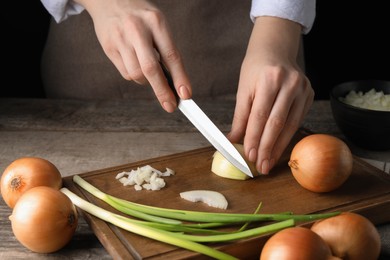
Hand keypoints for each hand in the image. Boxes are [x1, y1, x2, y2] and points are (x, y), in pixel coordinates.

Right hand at [75, 0, 191, 111]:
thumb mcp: (158, 24)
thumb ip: (166, 49)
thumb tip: (175, 83)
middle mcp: (137, 30)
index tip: (186, 95)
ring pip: (136, 75)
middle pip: (150, 69)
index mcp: (156, 22)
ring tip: (148, 71)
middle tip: (170, 105)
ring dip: (146, 81)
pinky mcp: (108, 48)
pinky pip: (125, 73)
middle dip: (162, 91)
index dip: (180, 78)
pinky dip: (134, 76)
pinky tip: (135, 63)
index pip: (171, 55)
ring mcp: (121, 39)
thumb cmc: (140, 16)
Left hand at [228, 17, 313, 173]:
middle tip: (260, 166)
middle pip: (277, 123)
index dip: (254, 137)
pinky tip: (278, 148)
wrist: (276, 50)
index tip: (248, 155)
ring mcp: (303, 89)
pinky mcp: (309, 95)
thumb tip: (233, 140)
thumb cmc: (256, 68)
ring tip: (269, 162)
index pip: (260, 115)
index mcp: (270, 79)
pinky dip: (287, 137)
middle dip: (267, 147)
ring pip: (290, 125)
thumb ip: (240, 116)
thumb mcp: (244, 89)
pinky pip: (297, 121)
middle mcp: (290, 83)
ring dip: (278, 147)